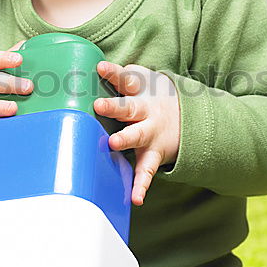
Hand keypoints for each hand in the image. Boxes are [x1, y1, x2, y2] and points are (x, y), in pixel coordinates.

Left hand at [94, 61, 179, 205]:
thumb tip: (78, 69)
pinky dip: (141, 185)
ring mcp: (150, 133)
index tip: (100, 68)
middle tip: (98, 105)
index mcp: (139, 91)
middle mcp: (145, 111)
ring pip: (137, 136)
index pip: (126, 79)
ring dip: (125, 139)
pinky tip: (136, 198)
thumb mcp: (140, 81)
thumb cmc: (150, 96)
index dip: (113, 73)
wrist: (188, 117)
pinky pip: (146, 171)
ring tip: (113, 143)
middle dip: (114, 107)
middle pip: (129, 107)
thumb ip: (115, 78)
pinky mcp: (153, 154)